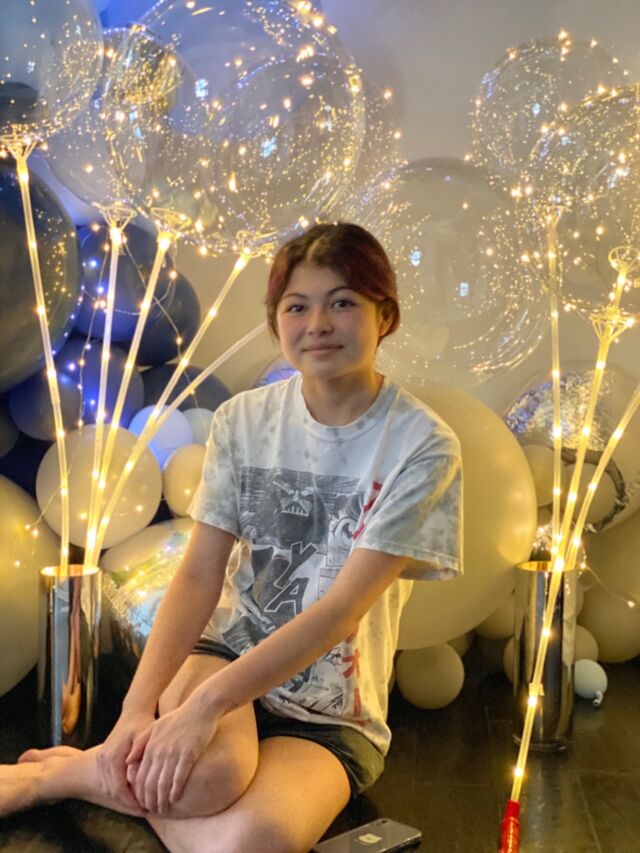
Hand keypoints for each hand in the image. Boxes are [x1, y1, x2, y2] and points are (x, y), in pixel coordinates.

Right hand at [97, 709, 155, 815]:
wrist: (133, 712)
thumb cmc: (142, 724)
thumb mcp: (144, 738)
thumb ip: (140, 757)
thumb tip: (135, 779)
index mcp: (112, 756)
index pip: (119, 787)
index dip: (132, 800)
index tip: (145, 808)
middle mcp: (103, 759)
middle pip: (113, 790)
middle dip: (128, 803)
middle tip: (145, 811)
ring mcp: (100, 760)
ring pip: (110, 788)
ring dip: (124, 799)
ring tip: (141, 806)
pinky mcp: (102, 760)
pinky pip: (109, 781)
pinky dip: (120, 791)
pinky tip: (134, 795)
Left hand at [126, 698, 218, 814]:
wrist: (201, 707)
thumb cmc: (179, 717)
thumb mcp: (155, 726)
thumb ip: (140, 743)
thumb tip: (128, 762)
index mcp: (150, 745)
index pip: (140, 776)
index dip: (139, 792)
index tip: (142, 802)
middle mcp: (159, 751)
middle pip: (149, 783)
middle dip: (149, 800)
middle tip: (152, 811)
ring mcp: (173, 753)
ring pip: (163, 783)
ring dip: (161, 799)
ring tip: (163, 809)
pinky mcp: (188, 754)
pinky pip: (179, 777)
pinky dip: (175, 790)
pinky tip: (175, 798)